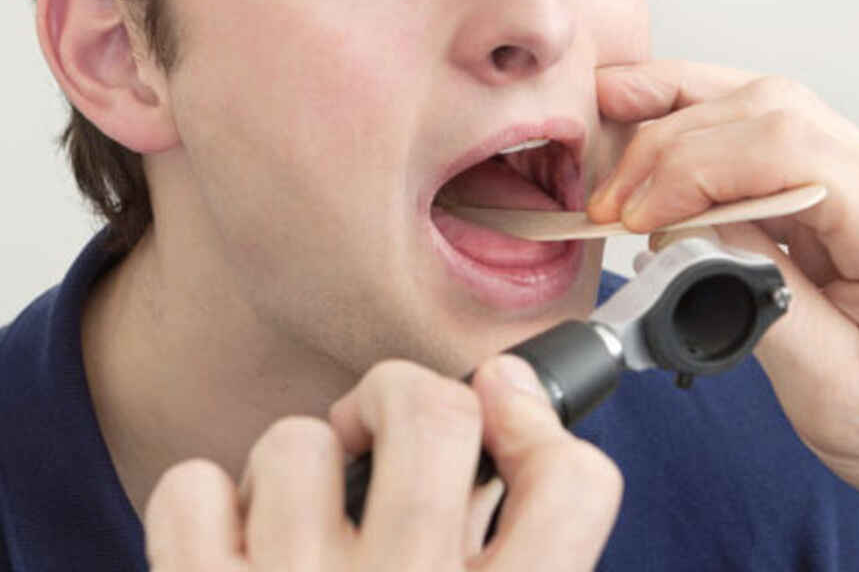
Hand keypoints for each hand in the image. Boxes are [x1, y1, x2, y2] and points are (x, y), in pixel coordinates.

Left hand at [145, 354, 621, 569]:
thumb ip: (518, 561)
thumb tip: (500, 412)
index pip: (573, 481)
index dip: (535, 420)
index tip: (500, 404)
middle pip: (431, 413)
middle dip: (400, 396)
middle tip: (381, 434)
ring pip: (296, 443)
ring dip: (294, 474)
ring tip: (300, 537)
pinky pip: (192, 487)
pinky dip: (203, 507)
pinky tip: (231, 559)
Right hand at [588, 59, 858, 555]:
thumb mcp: (836, 396)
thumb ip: (760, 302)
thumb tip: (686, 233)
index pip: (787, 148)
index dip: (694, 167)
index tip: (636, 216)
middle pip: (768, 109)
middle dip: (670, 143)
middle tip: (610, 198)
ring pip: (763, 103)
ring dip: (679, 118)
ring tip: (614, 129)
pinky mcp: (846, 188)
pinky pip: (765, 135)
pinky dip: (702, 129)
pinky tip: (661, 133)